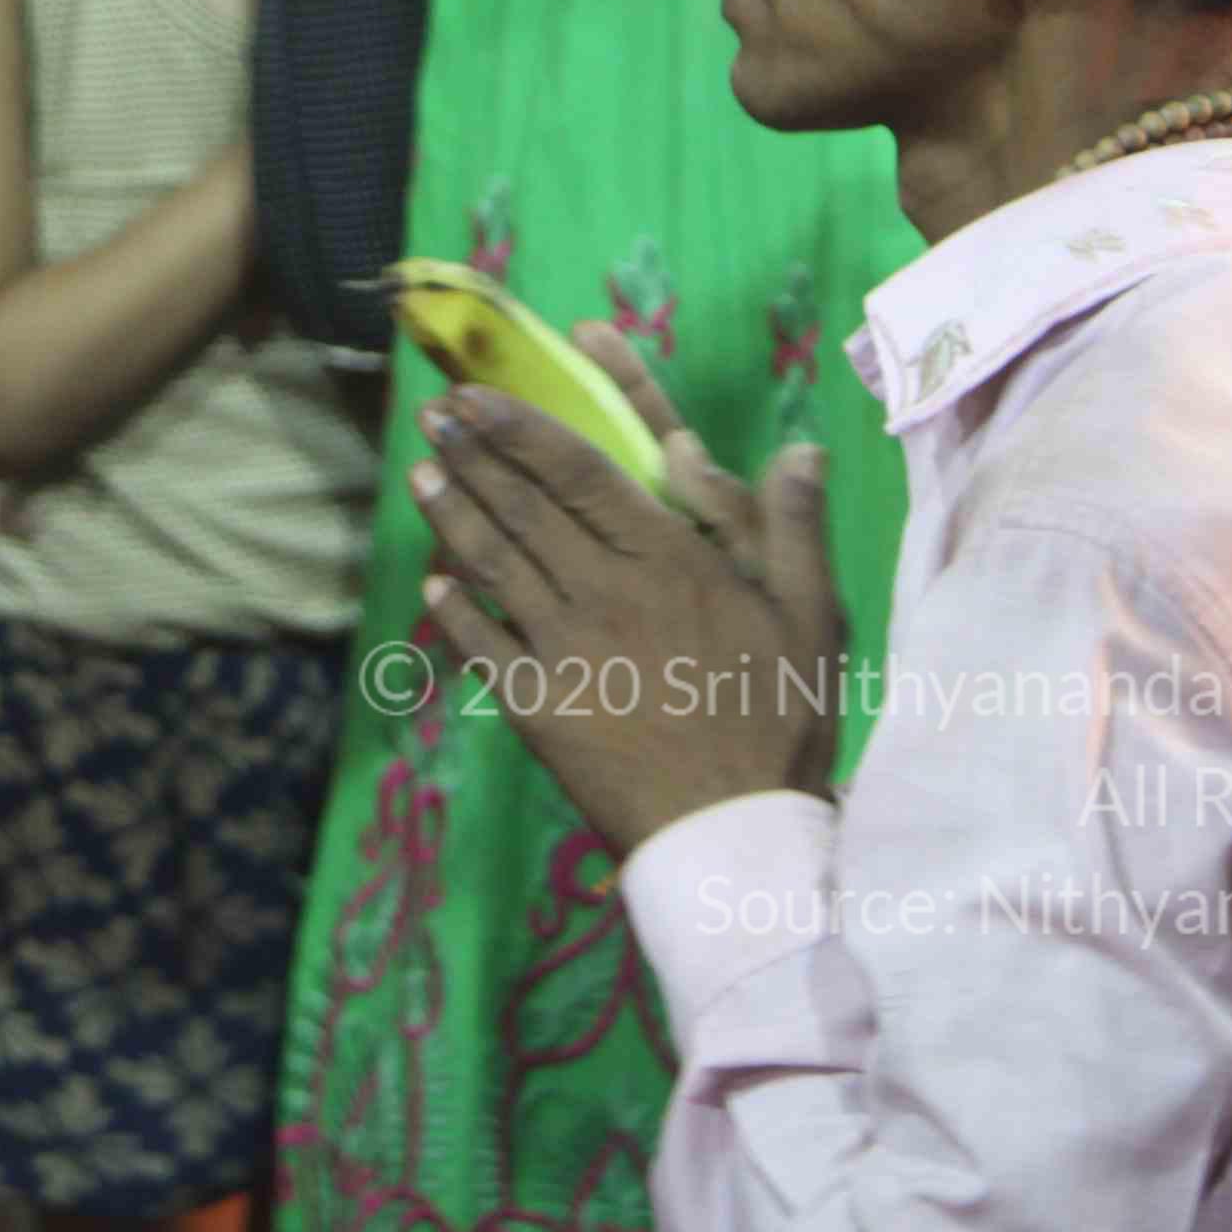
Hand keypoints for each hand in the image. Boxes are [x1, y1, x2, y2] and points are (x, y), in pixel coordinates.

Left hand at [412, 321, 843, 851]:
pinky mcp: (537, 706)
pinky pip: (482, 646)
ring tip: (421, 473)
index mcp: (669, 562)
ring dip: (451, 513)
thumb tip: (802, 448)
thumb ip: (795, 529)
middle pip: (524, 508)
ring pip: (494, 565)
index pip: (580, 472)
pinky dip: (454, 611)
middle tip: (433, 415)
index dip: (521, 428)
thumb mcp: (810, 622)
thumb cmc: (780, 723)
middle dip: (472, 455)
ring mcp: (563, 650)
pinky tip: (433, 583)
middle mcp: (605, 593)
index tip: (476, 396)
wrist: (734, 836)